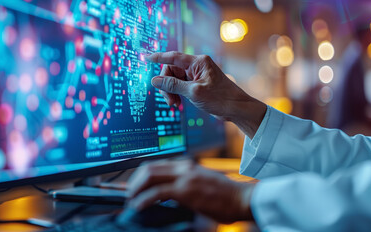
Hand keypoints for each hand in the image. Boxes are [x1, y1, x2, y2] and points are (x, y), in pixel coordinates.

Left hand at [127, 160, 255, 223]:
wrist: (241, 198)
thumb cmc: (224, 195)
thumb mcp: (202, 183)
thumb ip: (185, 184)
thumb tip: (168, 195)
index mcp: (187, 165)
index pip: (157, 165)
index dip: (142, 175)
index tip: (135, 186)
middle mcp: (183, 167)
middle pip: (149, 168)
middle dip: (135, 181)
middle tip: (130, 194)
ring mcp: (184, 177)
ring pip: (150, 177)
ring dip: (136, 189)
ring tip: (132, 200)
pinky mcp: (185, 190)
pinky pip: (157, 192)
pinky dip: (144, 198)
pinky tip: (139, 205)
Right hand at [147, 52, 266, 138]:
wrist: (237, 109)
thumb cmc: (221, 98)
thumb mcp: (194, 92)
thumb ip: (173, 86)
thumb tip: (155, 80)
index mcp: (198, 62)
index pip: (173, 57)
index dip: (158, 57)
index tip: (145, 57)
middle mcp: (197, 66)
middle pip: (172, 71)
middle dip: (166, 85)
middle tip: (169, 100)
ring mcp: (197, 75)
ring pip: (175, 80)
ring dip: (171, 91)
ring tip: (174, 104)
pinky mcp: (198, 84)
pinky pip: (181, 86)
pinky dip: (177, 94)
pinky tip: (178, 103)